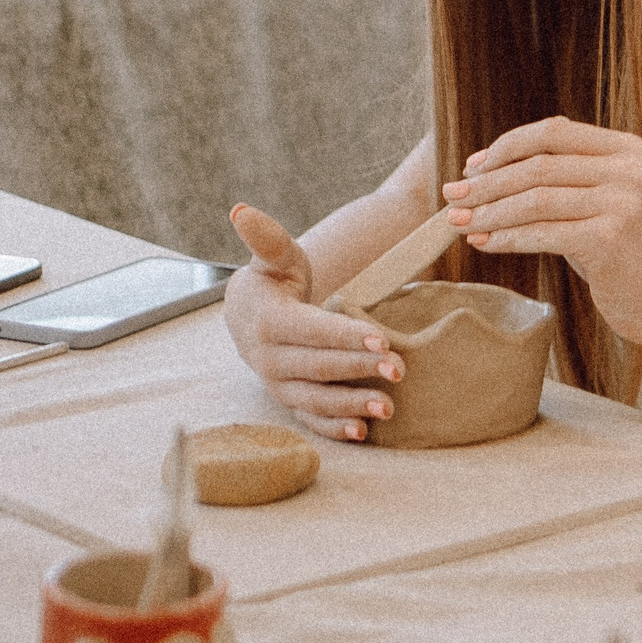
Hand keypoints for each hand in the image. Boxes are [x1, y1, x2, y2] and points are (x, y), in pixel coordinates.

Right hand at [223, 204, 403, 442]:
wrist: (249, 315)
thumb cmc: (274, 281)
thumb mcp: (275, 257)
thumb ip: (267, 238)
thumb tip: (241, 210)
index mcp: (269, 321)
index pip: (311, 331)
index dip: (345, 336)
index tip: (382, 340)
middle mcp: (269, 358)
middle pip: (318, 366)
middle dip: (358, 370)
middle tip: (400, 371)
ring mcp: (278, 383)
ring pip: (314, 398)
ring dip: (350, 405)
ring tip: (388, 408)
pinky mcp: (289, 400)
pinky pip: (310, 419)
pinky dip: (334, 428)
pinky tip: (363, 432)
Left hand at [444, 116, 641, 340]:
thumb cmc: (622, 250)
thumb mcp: (602, 200)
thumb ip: (565, 175)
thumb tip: (486, 166)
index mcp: (627, 149)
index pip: (554, 132)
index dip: (507, 145)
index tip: (473, 166)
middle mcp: (628, 170)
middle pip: (539, 165)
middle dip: (488, 182)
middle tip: (452, 196)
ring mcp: (621, 204)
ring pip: (535, 199)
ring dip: (489, 212)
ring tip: (459, 223)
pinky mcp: (609, 239)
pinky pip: (542, 233)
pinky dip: (506, 237)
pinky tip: (484, 244)